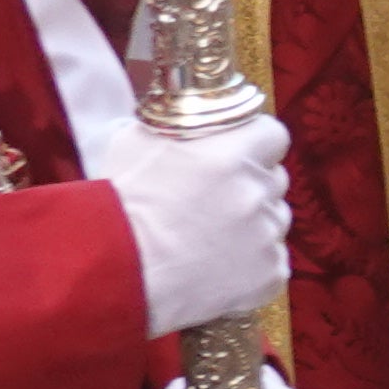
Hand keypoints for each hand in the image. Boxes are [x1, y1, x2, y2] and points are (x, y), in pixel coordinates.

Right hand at [108, 105, 293, 333]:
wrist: (114, 273)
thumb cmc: (117, 207)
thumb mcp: (133, 143)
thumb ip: (172, 124)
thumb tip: (183, 114)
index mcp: (232, 153)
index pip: (274, 134)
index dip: (256, 144)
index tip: (238, 155)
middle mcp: (256, 191)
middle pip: (274, 179)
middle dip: (251, 186)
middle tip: (214, 202)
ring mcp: (266, 235)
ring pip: (274, 221)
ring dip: (252, 226)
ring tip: (210, 240)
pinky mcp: (269, 274)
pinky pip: (272, 262)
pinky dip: (252, 266)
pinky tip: (216, 269)